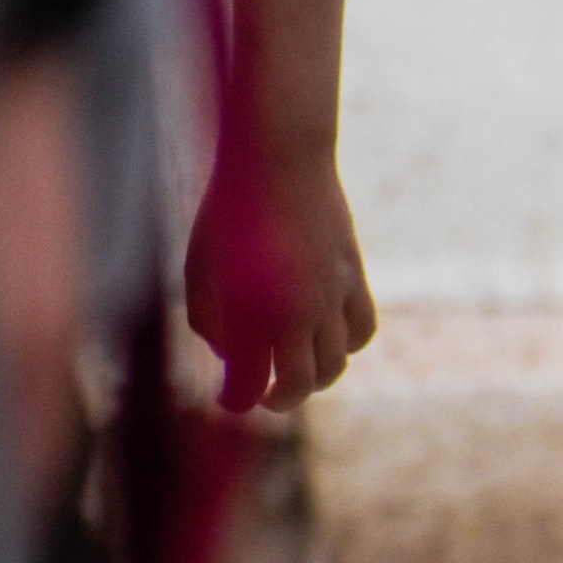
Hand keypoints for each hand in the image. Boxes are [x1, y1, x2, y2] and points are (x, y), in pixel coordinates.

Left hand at [185, 156, 375, 411]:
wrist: (282, 160)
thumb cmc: (230, 209)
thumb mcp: (201, 265)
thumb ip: (209, 316)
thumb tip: (229, 352)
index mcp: (254, 311)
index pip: (248, 381)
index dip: (236, 400)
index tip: (229, 403)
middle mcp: (298, 312)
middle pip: (298, 383)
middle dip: (278, 400)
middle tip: (264, 398)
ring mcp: (332, 297)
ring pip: (334, 365)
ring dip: (315, 379)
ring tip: (298, 374)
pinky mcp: (354, 278)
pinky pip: (361, 330)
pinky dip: (348, 346)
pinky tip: (331, 340)